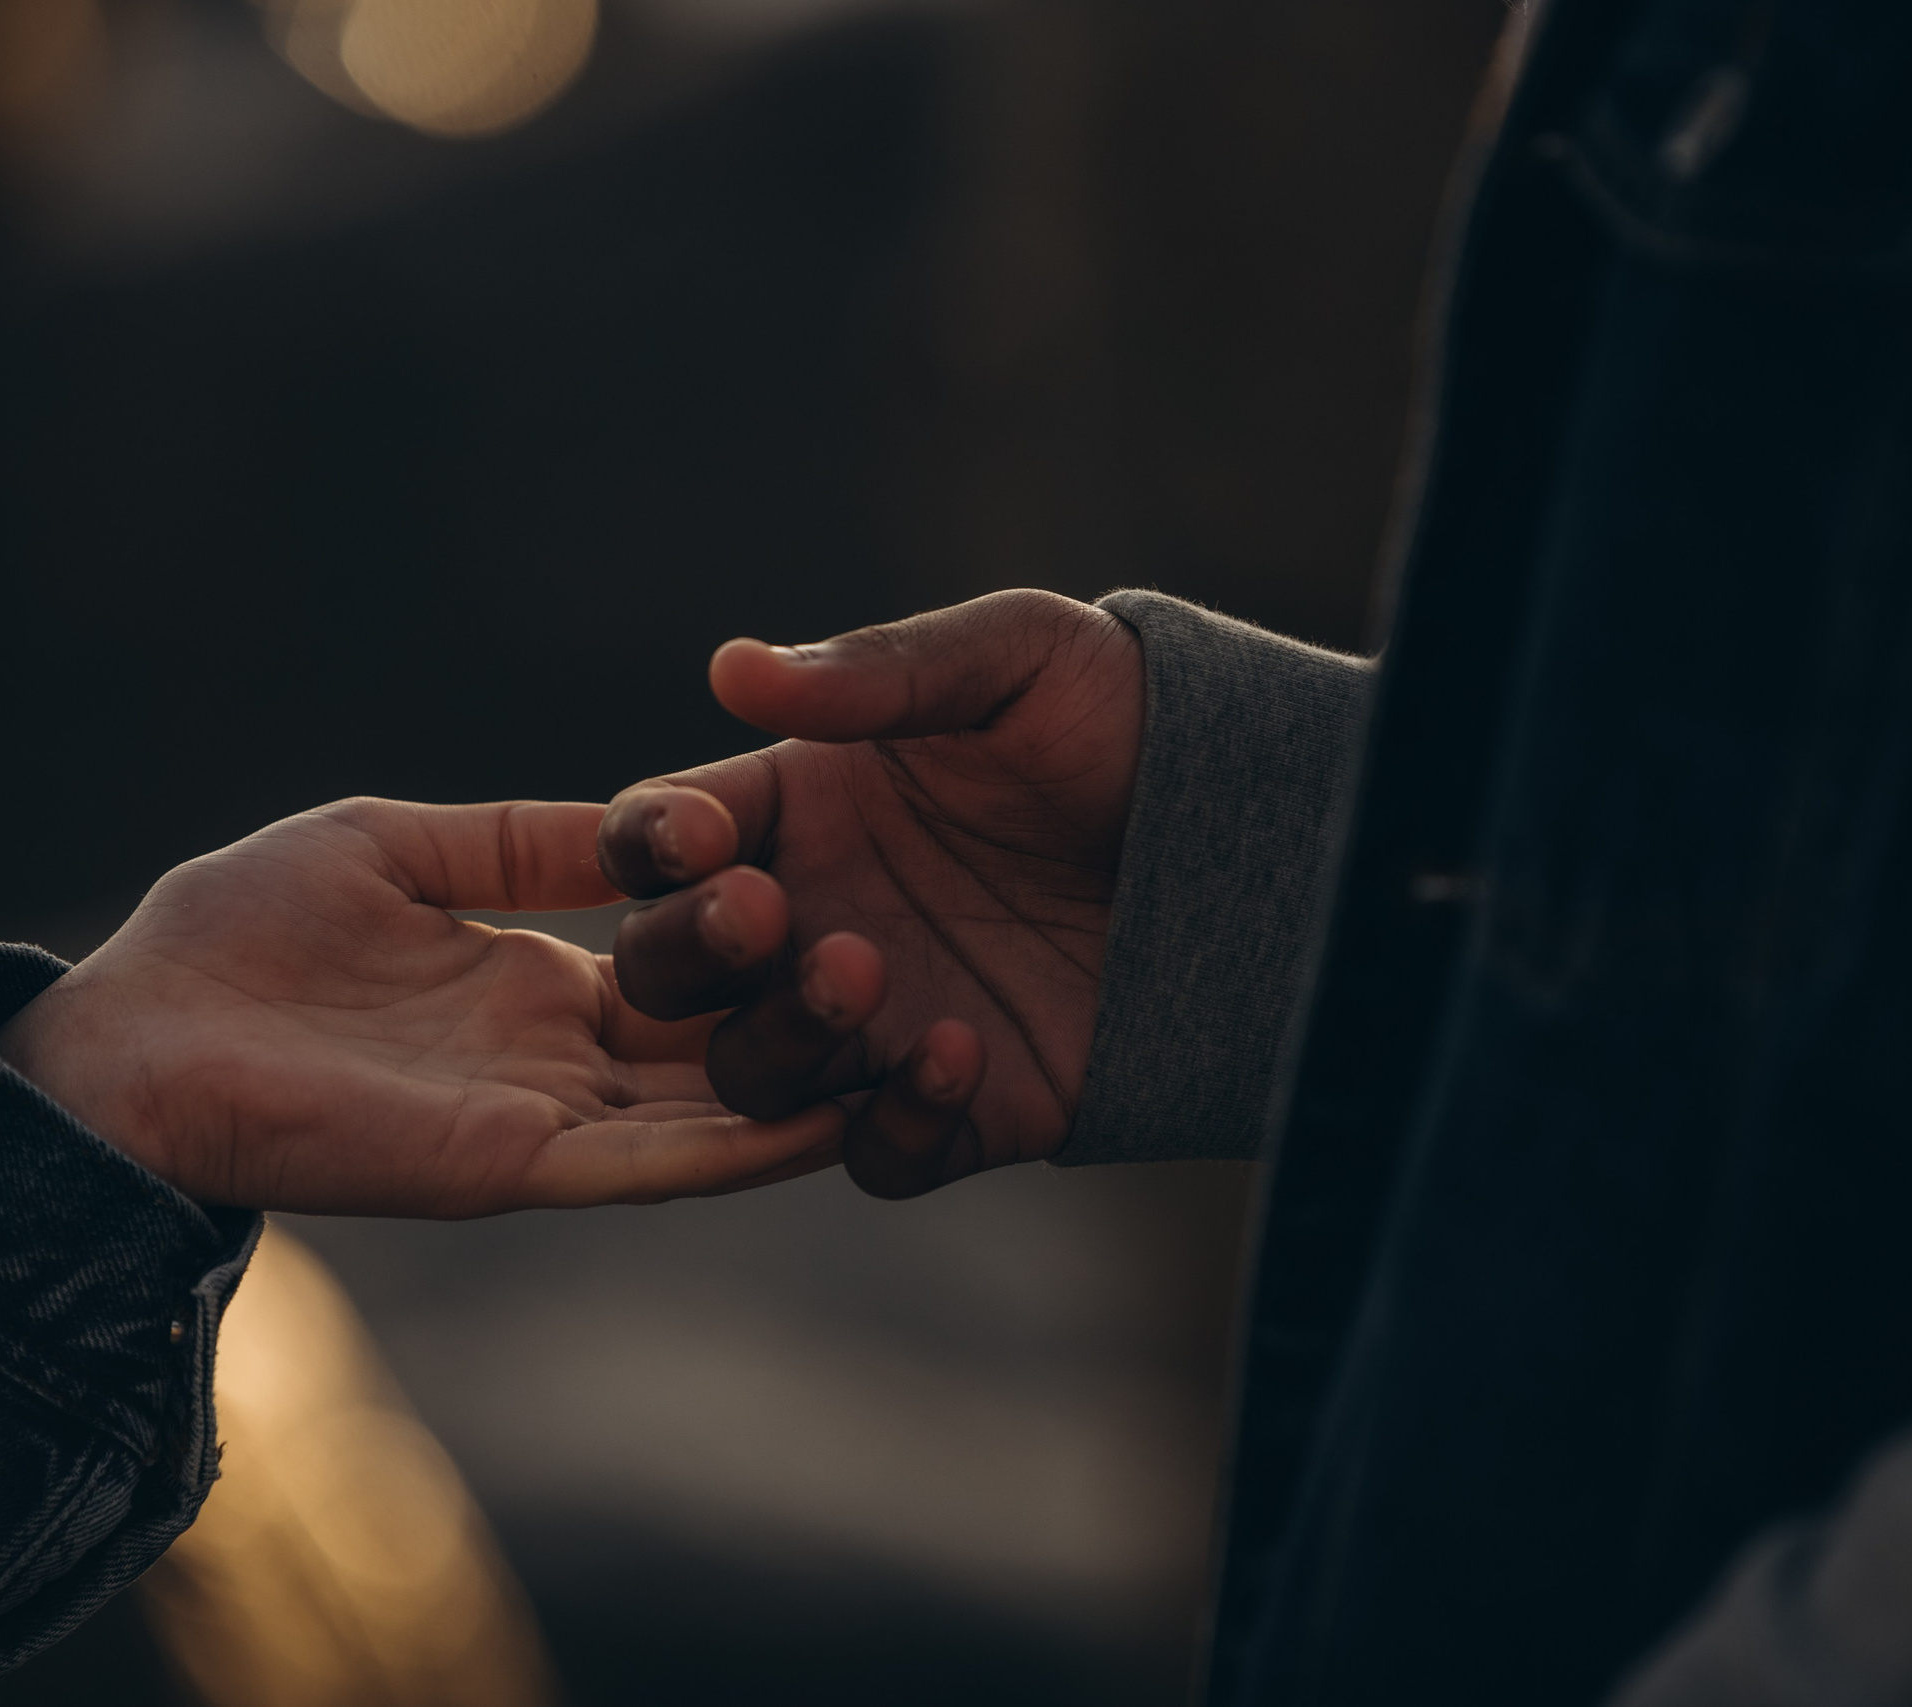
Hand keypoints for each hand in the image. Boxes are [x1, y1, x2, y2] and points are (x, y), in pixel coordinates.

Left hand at [0, 798, 842, 1215]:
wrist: (134, 1037)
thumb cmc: (237, 933)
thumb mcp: (397, 842)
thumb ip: (520, 840)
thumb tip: (637, 815)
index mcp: (534, 983)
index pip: (682, 969)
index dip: (762, 933)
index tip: (851, 881)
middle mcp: (557, 1060)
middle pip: (717, 1039)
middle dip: (809, 1003)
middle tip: (907, 948)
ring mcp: (545, 1119)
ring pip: (711, 1107)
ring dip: (802, 1071)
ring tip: (904, 1025)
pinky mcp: (517, 1165)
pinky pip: (654, 1164)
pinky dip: (742, 1151)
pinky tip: (828, 1122)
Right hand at [597, 590, 1144, 1196]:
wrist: (1254, 824)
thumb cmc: (1120, 715)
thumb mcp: (1012, 660)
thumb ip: (877, 673)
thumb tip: (732, 668)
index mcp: (795, 811)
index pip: (666, 841)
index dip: (657, 844)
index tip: (701, 836)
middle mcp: (813, 924)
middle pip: (671, 977)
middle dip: (693, 954)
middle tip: (767, 914)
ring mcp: (879, 1026)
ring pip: (755, 1078)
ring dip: (788, 1035)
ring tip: (867, 970)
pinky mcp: (961, 1109)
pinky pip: (879, 1156)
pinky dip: (897, 1122)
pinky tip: (961, 1052)